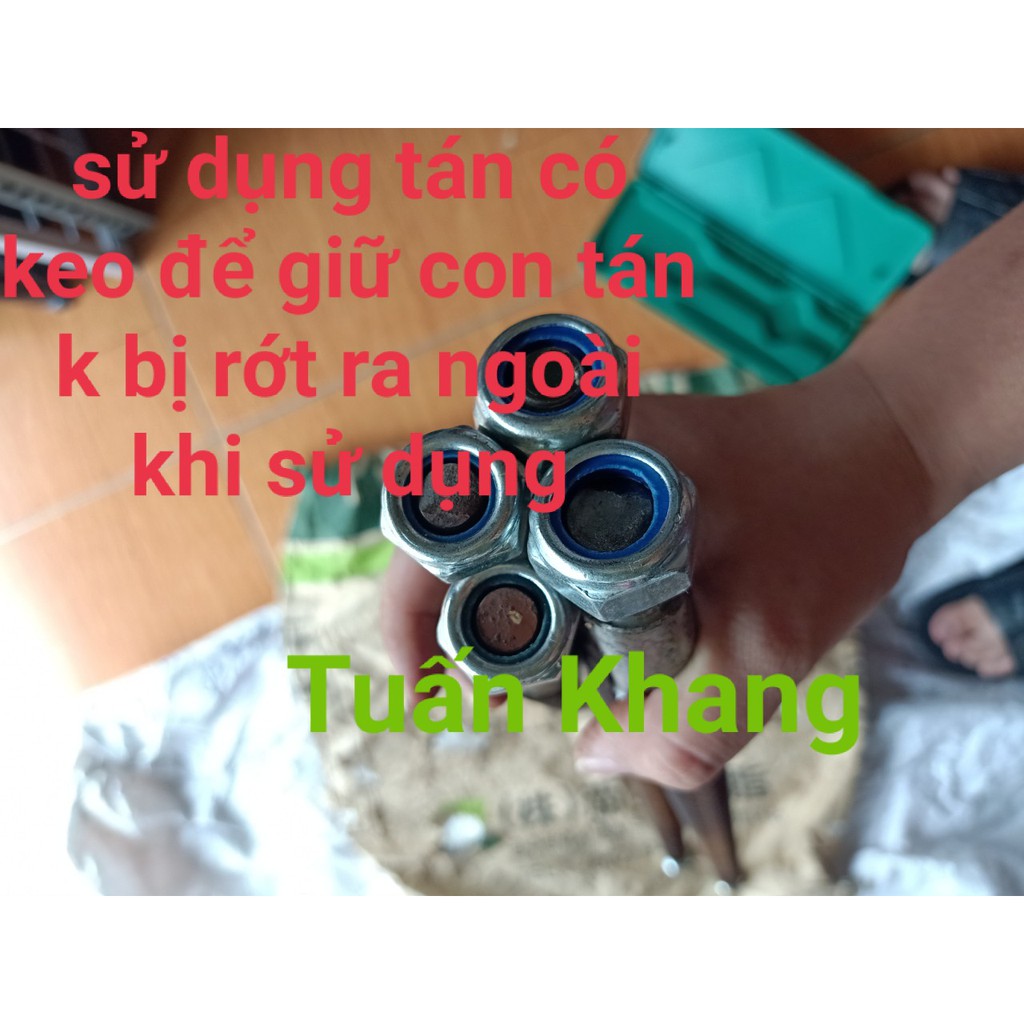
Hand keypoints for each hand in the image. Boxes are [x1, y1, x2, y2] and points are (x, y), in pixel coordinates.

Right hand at [380, 356, 934, 786]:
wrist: (878, 445)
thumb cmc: (829, 520)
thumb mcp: (772, 648)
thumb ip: (682, 731)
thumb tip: (587, 752)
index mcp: (574, 459)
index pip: (438, 521)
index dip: (408, 606)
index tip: (421, 683)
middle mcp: (561, 446)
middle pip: (455, 539)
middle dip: (458, 624)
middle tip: (494, 696)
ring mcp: (584, 458)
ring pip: (499, 546)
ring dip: (505, 618)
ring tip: (546, 684)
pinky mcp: (608, 478)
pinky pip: (547, 545)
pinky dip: (549, 602)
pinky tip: (586, 652)